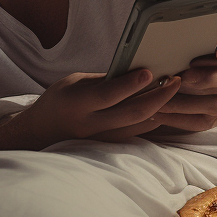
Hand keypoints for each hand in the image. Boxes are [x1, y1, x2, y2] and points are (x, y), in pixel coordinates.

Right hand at [0, 69, 181, 149]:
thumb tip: (135, 70)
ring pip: (140, 125)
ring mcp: (102, 139)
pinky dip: (154, 119)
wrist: (41, 133)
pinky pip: (138, 133)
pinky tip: (165, 106)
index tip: (150, 72)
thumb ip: (103, 80)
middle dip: (158, 97)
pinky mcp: (110, 146)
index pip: (108, 95)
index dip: (131, 84)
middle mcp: (91, 125)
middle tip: (175, 81)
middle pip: (132, 113)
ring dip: (161, 108)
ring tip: (174, 90)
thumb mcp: (74, 82)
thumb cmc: (59, 101)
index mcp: (78, 104)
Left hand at [146, 35, 216, 135]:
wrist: (164, 91)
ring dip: (184, 102)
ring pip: (214, 103)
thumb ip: (176, 47)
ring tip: (160, 100)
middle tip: (182, 77)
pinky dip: (175, 118)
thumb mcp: (173, 53)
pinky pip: (197, 121)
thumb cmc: (168, 65)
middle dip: (205, 78)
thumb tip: (162, 41)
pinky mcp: (209, 119)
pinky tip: (156, 113)